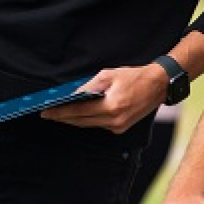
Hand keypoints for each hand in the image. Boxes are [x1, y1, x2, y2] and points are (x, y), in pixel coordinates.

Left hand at [41, 64, 166, 133]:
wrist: (157, 86)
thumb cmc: (132, 77)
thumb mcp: (107, 75)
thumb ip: (88, 87)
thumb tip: (72, 96)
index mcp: (111, 106)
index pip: (78, 111)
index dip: (60, 113)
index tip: (46, 113)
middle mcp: (115, 120)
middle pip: (81, 121)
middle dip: (63, 118)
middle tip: (47, 115)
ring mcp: (118, 126)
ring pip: (88, 124)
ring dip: (73, 120)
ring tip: (57, 114)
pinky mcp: (121, 128)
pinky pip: (98, 124)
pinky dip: (86, 120)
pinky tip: (75, 115)